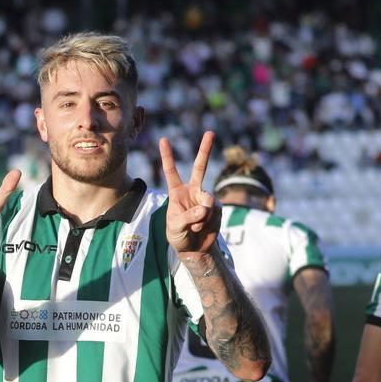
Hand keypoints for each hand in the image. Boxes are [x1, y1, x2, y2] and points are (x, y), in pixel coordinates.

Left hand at [160, 131, 220, 254]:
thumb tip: (206, 207)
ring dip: (201, 217)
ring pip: (207, 200)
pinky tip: (202, 228)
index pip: (171, 171)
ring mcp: (206, 198)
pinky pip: (214, 212)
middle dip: (205, 149)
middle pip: (200, 167)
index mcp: (177, 192)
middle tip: (210, 132)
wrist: (194, 249)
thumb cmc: (178, 236)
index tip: (164, 139)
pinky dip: (207, 222)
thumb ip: (188, 216)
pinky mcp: (217, 207)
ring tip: (195, 227)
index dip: (168, 156)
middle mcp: (192, 191)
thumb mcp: (175, 227)